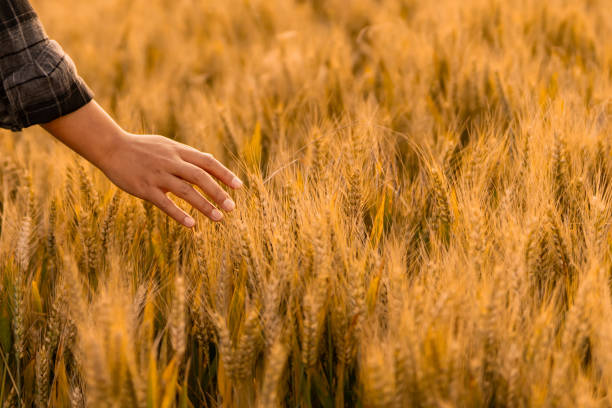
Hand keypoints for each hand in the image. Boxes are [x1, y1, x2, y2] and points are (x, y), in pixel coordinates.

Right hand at [41, 100, 242, 227]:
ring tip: (219, 218)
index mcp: (178, 151)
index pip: (207, 162)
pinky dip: (179, 214)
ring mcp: (158, 175)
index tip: (239, 187)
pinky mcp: (145, 188)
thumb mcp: (167, 145)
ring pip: (186, 191)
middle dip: (218, 192)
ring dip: (204, 205)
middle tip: (232, 207)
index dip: (224, 174)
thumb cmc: (142, 148)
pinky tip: (191, 224)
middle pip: (200, 177)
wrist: (111, 147)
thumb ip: (188, 155)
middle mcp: (171, 162)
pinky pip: (165, 203)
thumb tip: (210, 160)